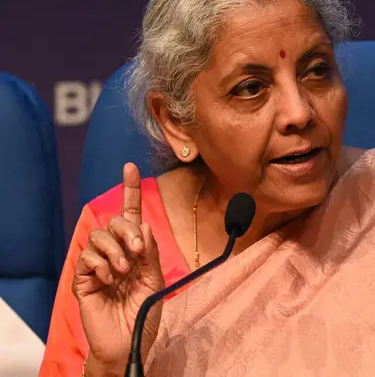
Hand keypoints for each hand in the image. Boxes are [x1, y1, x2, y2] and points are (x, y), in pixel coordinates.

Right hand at [72, 163, 164, 373]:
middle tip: (138, 250)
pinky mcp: (83, 278)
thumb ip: (151, 253)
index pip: (131, 215)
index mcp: (136, 249)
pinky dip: (101, 265)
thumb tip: (143, 224)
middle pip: (114, 221)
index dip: (131, 190)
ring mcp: (98, 264)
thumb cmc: (144, 313)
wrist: (129, 342)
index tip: (130, 166)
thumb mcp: (156, 281)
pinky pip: (87, 257)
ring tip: (124, 271)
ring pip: (98, 235)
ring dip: (115, 250)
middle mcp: (116, 251)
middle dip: (127, 230)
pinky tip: (110, 280)